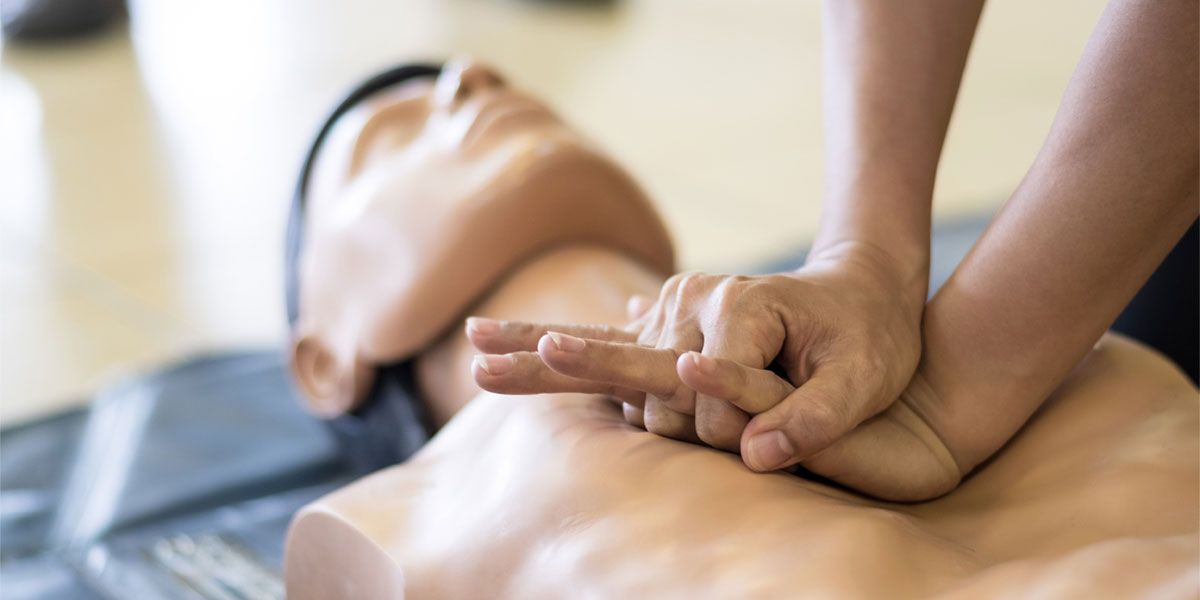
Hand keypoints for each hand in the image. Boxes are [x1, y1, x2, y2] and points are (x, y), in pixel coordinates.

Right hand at [469, 241, 926, 472]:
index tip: (770, 439)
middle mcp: (692, 303)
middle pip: (630, 370)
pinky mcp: (661, 325)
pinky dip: (538, 343)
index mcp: (737, 309)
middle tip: (476, 367)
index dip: (735, 426)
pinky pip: (595, 339)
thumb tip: (752, 455)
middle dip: (610, 384)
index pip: (703, 394)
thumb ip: (814, 417)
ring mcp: (671, 311)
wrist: (861, 292)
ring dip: (538, 360)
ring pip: (600, 354)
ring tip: (470, 354)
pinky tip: (486, 343)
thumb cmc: (871, 338)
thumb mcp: (866, 378)